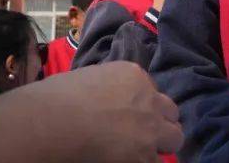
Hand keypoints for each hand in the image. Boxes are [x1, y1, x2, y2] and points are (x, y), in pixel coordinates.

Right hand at [0, 61, 181, 162]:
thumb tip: (104, 100)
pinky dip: (145, 161)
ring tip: (142, 152)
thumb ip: (108, 88)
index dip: (143, 106)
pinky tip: (130, 160)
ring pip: (174, 138)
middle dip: (161, 122)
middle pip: (171, 112)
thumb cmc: (58, 97)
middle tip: (145, 134)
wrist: (54, 121)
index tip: (131, 115)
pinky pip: (155, 161)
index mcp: (134, 75)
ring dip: (160, 144)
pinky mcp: (145, 154)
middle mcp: (149, 98)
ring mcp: (151, 127)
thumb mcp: (89, 78)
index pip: (152, 91)